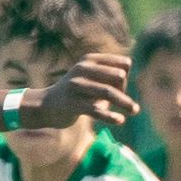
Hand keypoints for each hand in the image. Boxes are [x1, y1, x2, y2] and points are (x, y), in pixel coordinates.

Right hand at [16, 51, 135, 130]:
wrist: (45, 105)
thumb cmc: (75, 92)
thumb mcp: (89, 77)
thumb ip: (109, 75)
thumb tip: (127, 75)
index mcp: (90, 60)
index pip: (123, 65)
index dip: (125, 78)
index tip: (118, 90)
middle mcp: (83, 69)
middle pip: (118, 76)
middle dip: (123, 91)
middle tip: (119, 102)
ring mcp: (76, 86)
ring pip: (109, 92)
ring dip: (125, 102)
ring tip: (135, 110)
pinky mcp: (73, 104)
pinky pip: (96, 110)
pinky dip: (110, 116)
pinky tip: (120, 120)